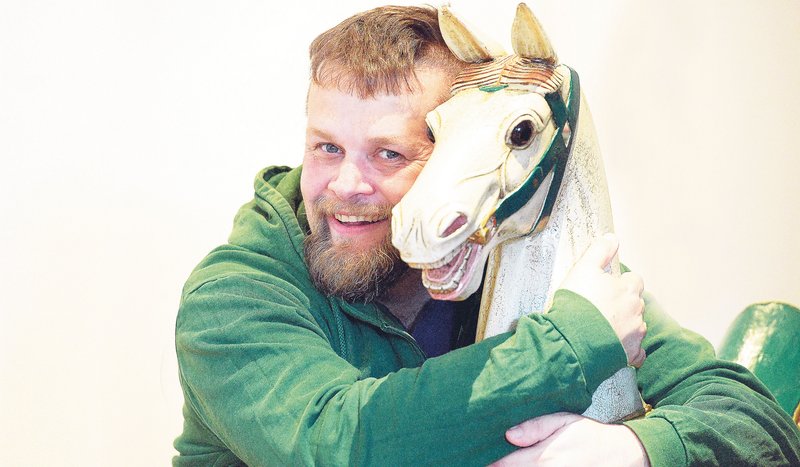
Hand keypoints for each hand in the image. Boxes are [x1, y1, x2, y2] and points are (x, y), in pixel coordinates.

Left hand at [490, 413, 649, 466]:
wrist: (623, 455)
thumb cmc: (590, 435)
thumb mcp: (563, 421)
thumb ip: (535, 427)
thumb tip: (508, 435)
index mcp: (543, 457)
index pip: (505, 465)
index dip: (490, 464)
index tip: (478, 459)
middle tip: (485, 462)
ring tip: (504, 465)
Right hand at [559, 234, 645, 366]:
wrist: (571, 339)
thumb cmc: (577, 302)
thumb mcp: (583, 269)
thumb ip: (600, 251)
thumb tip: (613, 237)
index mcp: (627, 289)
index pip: (634, 280)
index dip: (621, 281)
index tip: (607, 286)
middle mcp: (636, 311)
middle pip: (635, 303)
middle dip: (623, 303)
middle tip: (601, 306)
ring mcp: (634, 334)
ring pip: (636, 325)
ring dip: (625, 324)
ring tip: (603, 326)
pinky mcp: (629, 354)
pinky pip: (637, 352)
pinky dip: (630, 349)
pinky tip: (617, 346)